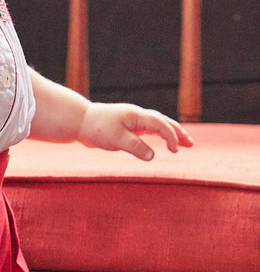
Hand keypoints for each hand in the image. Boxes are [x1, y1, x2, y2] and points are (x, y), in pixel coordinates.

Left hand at [78, 102, 193, 160]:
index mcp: (137, 115)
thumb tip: (152, 156)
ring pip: (158, 124)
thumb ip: (135, 147)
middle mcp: (138, 115)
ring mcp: (134, 120)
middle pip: (164, 121)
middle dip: (179, 133)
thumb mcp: (116, 139)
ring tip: (185, 144)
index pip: (160, 124)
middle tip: (191, 144)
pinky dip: (160, 134)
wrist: (81, 122)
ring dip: (172, 133)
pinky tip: (164, 142)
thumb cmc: (97, 129)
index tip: (175, 150)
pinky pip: (150, 129)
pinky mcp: (129, 126)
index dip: (171, 137)